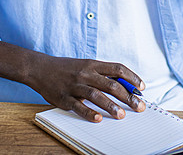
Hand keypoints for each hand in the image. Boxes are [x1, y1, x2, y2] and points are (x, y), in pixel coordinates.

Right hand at [29, 56, 145, 121]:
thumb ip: (102, 74)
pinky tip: (98, 118)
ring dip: (111, 106)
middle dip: (128, 96)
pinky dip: (89, 113)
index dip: (132, 78)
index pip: (118, 69)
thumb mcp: (85, 65)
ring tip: (121, 115)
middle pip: (111, 84)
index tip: (142, 87)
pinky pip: (78, 106)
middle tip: (139, 106)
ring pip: (96, 95)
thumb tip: (123, 85)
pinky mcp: (64, 97)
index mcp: (93, 64)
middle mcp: (86, 74)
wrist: (40, 68)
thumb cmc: (66, 68)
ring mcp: (75, 86)